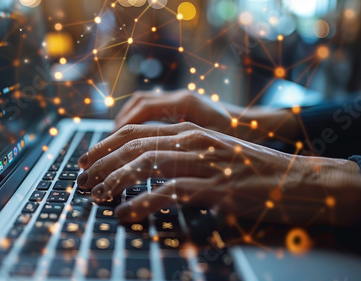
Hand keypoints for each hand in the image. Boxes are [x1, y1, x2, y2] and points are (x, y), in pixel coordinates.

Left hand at [78, 122, 360, 225]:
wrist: (300, 180)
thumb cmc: (254, 170)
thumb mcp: (215, 153)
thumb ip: (183, 154)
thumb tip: (147, 167)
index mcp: (190, 131)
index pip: (135, 132)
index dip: (104, 145)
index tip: (86, 160)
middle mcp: (194, 141)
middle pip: (133, 146)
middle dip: (101, 163)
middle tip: (82, 180)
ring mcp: (205, 164)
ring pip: (146, 165)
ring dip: (115, 181)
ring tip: (96, 195)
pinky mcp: (217, 188)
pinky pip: (169, 193)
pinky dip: (142, 203)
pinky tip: (126, 213)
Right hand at [115, 89, 299, 141]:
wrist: (257, 126)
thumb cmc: (241, 138)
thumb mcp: (215, 147)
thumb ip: (187, 150)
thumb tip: (155, 163)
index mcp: (187, 104)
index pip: (144, 110)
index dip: (124, 130)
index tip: (111, 150)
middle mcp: (180, 98)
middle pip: (137, 106)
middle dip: (117, 129)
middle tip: (102, 151)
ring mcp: (179, 101)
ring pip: (141, 105)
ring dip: (124, 124)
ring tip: (111, 146)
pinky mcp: (179, 108)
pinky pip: (149, 110)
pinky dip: (136, 123)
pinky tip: (130, 141)